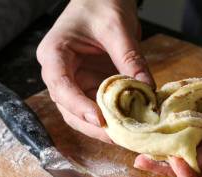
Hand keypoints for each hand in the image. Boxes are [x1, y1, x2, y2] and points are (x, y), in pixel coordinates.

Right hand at [36, 0, 153, 142]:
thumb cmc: (101, 4)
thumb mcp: (117, 28)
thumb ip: (130, 58)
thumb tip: (147, 88)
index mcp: (54, 53)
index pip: (60, 85)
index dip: (77, 105)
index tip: (98, 119)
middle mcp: (59, 72)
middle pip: (68, 108)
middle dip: (92, 125)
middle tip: (118, 137)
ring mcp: (74, 82)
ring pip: (81, 115)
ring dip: (102, 128)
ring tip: (125, 137)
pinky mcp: (89, 87)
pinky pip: (98, 108)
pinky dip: (112, 119)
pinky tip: (128, 126)